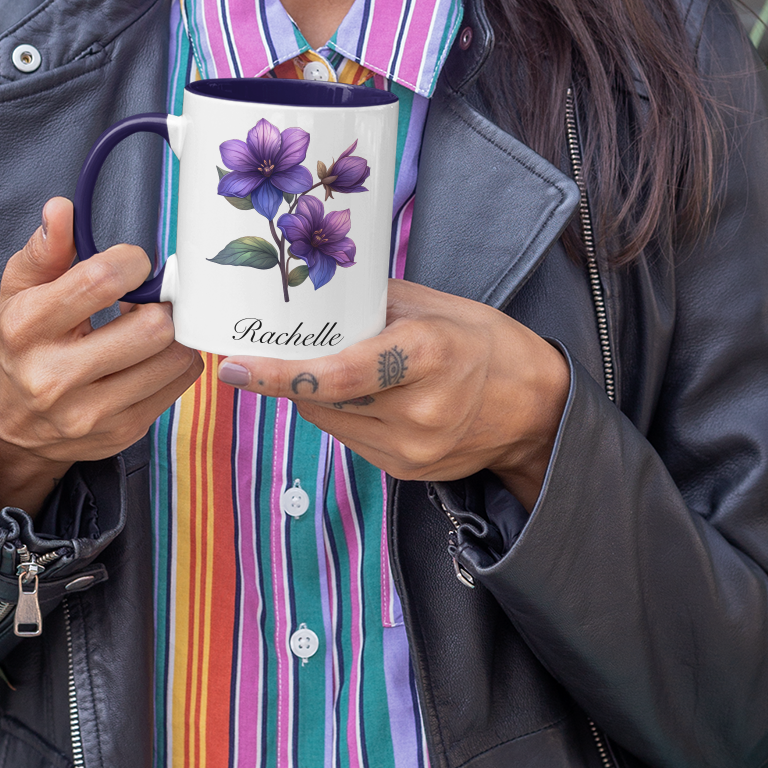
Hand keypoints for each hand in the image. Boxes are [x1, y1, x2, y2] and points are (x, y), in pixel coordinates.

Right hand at [0, 197, 203, 517]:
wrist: (11, 424)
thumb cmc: (23, 345)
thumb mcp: (20, 291)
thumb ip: (44, 248)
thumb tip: (61, 209)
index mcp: (27, 328)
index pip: (100, 281)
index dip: (132, 262)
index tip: (132, 264)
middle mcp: (55, 377)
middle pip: (151, 326)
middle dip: (160, 302)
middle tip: (149, 297)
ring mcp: (92, 412)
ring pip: (174, 357)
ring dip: (173, 333)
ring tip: (149, 325)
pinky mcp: (123, 432)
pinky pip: (180, 384)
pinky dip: (176, 360)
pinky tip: (152, 353)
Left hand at [215, 280, 569, 510]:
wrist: (535, 408)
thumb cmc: (482, 341)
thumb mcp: (433, 305)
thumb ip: (368, 304)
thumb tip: (304, 295)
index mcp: (428, 356)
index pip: (337, 375)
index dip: (279, 374)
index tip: (232, 366)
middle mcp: (419, 411)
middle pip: (323, 400)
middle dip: (290, 375)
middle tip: (268, 348)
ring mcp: (412, 449)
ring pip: (329, 422)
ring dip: (315, 396)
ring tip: (328, 366)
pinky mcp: (405, 472)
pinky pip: (349, 439)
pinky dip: (340, 414)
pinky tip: (360, 395)